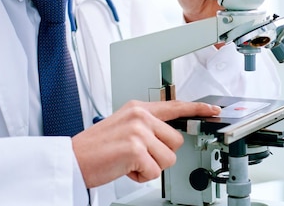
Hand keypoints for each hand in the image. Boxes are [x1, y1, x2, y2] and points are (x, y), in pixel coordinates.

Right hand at [72, 100, 220, 187]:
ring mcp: (139, 131)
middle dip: (160, 154)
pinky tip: (125, 168)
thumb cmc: (95, 149)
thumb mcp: (123, 126)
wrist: (71, 160)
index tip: (213, 110)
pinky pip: (155, 172)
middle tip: (137, 155)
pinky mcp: (136, 149)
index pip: (175, 106)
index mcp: (138, 108)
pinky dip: (141, 176)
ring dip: (151, 166)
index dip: (198, 109)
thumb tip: (168, 138)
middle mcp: (140, 116)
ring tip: (129, 161)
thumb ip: (146, 126)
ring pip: (168, 158)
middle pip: (176, 141)